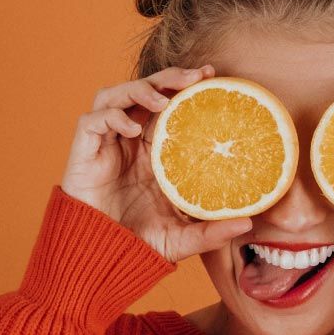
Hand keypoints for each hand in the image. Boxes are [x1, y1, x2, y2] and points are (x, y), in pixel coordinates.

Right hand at [60, 65, 251, 262]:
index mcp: (155, 151)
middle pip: (146, 91)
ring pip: (117, 95)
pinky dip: (112, 117)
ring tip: (164, 101)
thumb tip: (249, 223)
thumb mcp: (183, 237)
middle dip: (169, 77)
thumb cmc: (139, 244)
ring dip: (140, 90)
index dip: (186, 86)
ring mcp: (107, 143)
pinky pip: (93, 121)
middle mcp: (131, 141)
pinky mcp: (84, 151)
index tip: (212, 76)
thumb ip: (212, 231)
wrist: (101, 258)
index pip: (170, 105)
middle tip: (197, 76)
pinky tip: (133, 130)